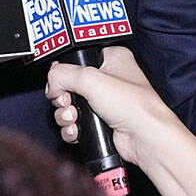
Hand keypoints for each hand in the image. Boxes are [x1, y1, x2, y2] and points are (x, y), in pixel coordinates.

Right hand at [46, 46, 180, 167]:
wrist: (143, 137)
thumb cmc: (131, 103)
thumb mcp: (90, 79)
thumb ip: (63, 75)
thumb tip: (52, 82)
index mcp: (111, 58)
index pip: (77, 59)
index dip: (65, 72)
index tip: (60, 82)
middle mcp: (108, 79)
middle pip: (69, 85)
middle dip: (63, 98)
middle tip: (69, 102)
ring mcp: (104, 102)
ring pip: (69, 106)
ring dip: (66, 115)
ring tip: (74, 118)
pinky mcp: (100, 123)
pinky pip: (75, 124)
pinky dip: (72, 129)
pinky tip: (77, 131)